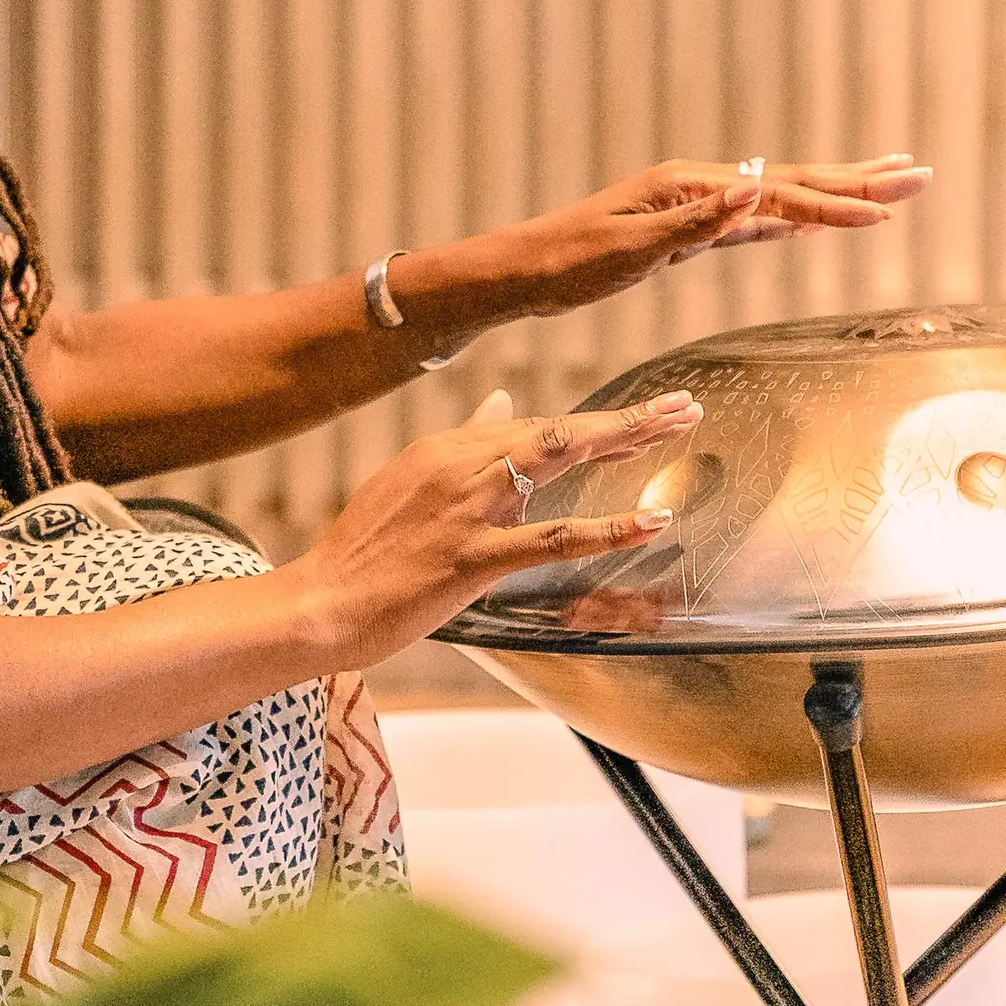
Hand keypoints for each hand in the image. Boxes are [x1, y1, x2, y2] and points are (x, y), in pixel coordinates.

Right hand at [293, 385, 698, 668]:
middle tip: (684, 407)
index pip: (534, 426)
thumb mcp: (410, 485)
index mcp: (446, 450)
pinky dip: (607, 527)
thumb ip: (462, 449)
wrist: (321, 601)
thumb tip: (502, 404)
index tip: (646, 420)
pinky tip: (651, 520)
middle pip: (556, 430)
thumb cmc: (365, 554)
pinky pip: (551, 538)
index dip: (595, 426)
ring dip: (623, 440)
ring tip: (678, 430)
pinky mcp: (471, 558)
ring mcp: (467, 509)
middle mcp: (459, 465)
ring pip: (555, 459)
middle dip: (626, 418)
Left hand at [521, 152, 930, 307]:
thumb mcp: (629, 247)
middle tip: (918, 172)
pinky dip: (794, 217)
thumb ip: (693, 224)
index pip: (779, 194)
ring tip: (884, 184)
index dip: (836, 205)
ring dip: (834, 192)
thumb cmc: (567, 262)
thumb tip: (752, 193)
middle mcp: (699, 187)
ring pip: (781, 197)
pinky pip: (756, 220)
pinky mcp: (687, 230)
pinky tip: (813, 220)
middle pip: (794, 180)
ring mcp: (695, 206)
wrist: (521, 271)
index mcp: (689, 186)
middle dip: (858, 180)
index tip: (888, 211)